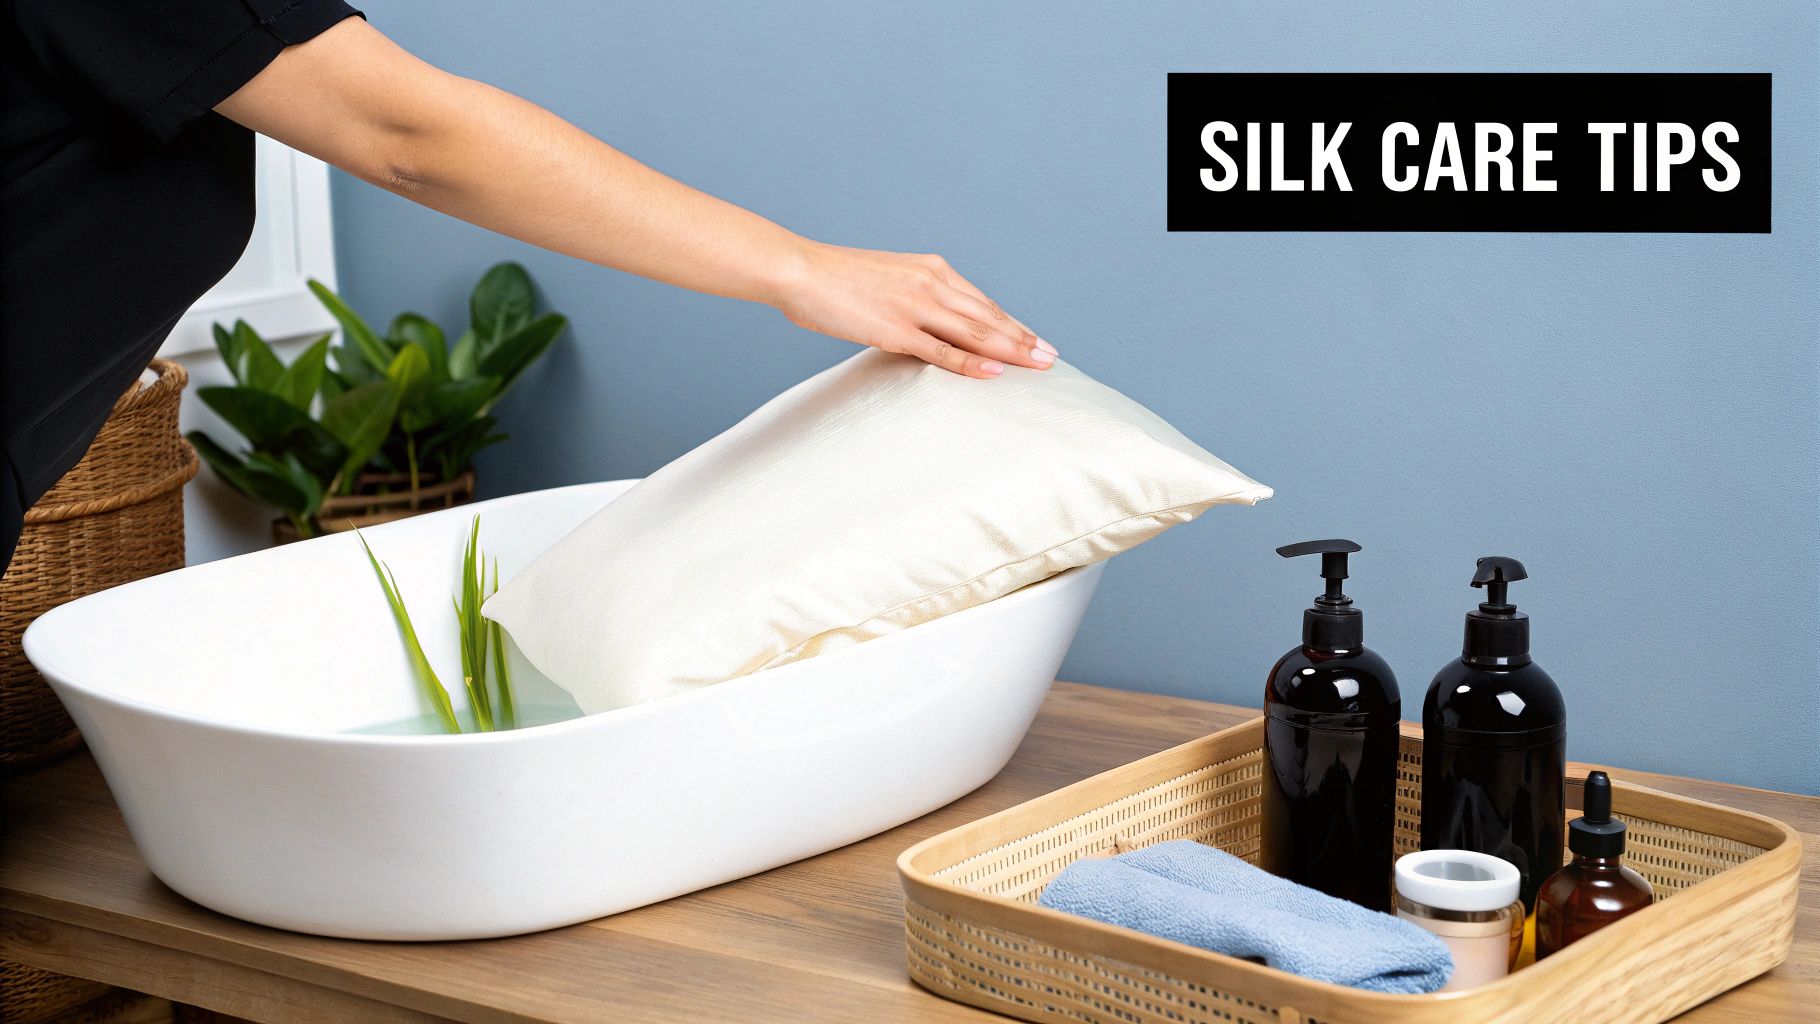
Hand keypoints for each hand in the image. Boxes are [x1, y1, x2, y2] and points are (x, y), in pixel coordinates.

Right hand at [772, 243, 1054, 378]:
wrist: (800, 270)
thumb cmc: (834, 279)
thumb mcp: (886, 280)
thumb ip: (912, 298)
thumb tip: (926, 324)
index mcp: (931, 269)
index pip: (982, 302)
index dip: (1011, 322)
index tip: (1033, 338)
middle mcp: (932, 284)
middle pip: (989, 317)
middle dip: (1024, 338)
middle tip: (1052, 356)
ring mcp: (916, 307)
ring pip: (976, 332)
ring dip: (1012, 350)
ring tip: (1039, 366)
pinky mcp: (897, 329)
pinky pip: (943, 351)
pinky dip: (972, 363)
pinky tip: (995, 373)